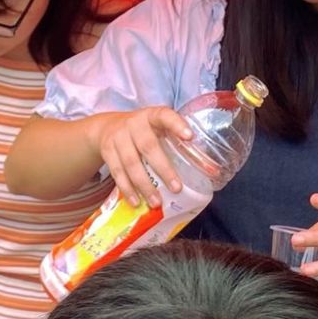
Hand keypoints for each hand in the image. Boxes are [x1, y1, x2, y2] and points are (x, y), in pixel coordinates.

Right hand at [89, 105, 204, 204]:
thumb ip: (175, 142)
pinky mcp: (108, 151)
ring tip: (156, 203)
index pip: (164, 116)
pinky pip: (117, 171)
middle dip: (163, 168)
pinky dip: (127, 188)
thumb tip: (211, 170)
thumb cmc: (143, 132)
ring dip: (144, 184)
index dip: (176, 125)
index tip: (190, 137)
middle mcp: (133, 124)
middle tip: (176, 188)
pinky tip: (136, 201)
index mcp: (151, 116)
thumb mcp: (157, 129)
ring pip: (130, 162)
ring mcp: (118, 137)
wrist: (106, 127)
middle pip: (148, 146)